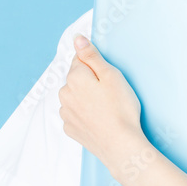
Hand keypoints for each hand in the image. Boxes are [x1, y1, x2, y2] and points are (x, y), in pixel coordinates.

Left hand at [58, 34, 145, 169]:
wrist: (121, 146)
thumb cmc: (121, 109)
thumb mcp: (112, 75)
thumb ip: (91, 56)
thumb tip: (77, 39)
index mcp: (74, 77)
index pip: (79, 60)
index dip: (96, 66)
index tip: (107, 77)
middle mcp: (64, 94)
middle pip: (76, 79)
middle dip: (90, 82)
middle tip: (110, 94)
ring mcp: (66, 113)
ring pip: (74, 96)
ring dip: (86, 98)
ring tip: (106, 108)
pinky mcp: (70, 128)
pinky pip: (75, 114)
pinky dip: (85, 114)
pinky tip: (99, 119)